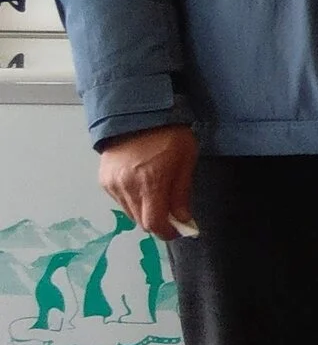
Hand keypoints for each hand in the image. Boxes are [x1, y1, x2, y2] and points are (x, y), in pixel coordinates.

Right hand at [98, 125, 198, 240]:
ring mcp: (112, 184)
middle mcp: (127, 187)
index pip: (154, 223)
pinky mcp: (103, 179)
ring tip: (158, 197)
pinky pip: (119, 201)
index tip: (178, 230)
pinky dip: (132, 201)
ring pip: (129, 212)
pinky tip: (142, 187)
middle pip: (141, 221)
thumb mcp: (185, 161)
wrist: (136, 112)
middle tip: (171, 215)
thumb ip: (181, 193)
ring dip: (145, 212)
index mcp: (150, 182)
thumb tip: (182, 219)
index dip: (167, 232)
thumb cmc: (169, 134)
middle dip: (158, 222)